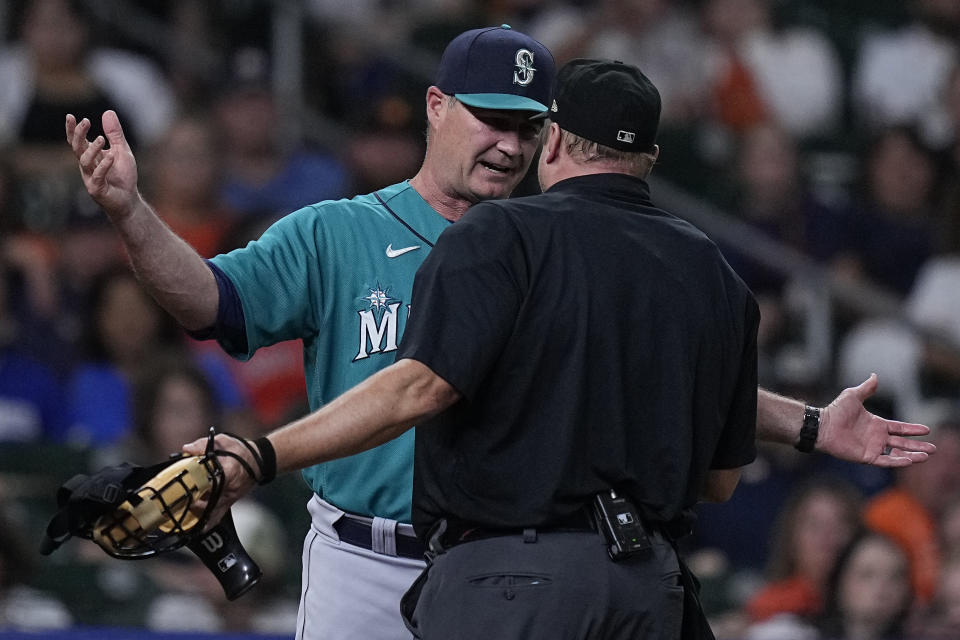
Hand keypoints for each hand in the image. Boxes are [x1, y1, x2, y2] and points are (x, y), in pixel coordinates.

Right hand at [65, 110, 140, 220]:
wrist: (129, 200)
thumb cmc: (123, 176)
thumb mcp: (122, 151)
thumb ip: (115, 134)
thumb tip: (108, 111)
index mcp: (90, 156)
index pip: (77, 141)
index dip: (72, 130)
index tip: (70, 116)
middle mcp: (87, 165)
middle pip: (77, 148)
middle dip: (79, 134)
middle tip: (85, 121)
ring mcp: (89, 177)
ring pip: (84, 161)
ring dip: (92, 149)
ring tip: (102, 139)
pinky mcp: (96, 189)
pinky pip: (97, 176)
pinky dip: (104, 165)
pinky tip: (111, 156)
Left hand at [183, 433, 258, 530]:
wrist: (259, 460)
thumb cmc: (241, 450)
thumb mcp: (224, 441)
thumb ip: (204, 445)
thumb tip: (186, 449)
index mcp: (229, 471)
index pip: (212, 481)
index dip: (197, 485)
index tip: (182, 485)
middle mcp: (230, 488)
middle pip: (209, 501)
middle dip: (192, 503)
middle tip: (176, 502)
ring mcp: (230, 498)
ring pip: (212, 512)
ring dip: (197, 514)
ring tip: (181, 514)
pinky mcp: (230, 503)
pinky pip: (217, 517)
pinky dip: (207, 523)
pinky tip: (195, 527)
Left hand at [818, 374, 936, 465]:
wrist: (823, 425)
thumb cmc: (835, 411)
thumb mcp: (853, 395)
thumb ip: (867, 388)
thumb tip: (875, 375)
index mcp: (876, 424)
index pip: (899, 428)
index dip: (912, 429)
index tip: (927, 430)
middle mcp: (876, 437)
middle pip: (902, 443)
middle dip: (918, 446)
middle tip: (933, 449)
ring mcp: (872, 448)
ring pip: (897, 454)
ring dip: (912, 455)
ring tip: (926, 456)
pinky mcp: (866, 457)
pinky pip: (886, 461)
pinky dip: (898, 461)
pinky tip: (910, 460)